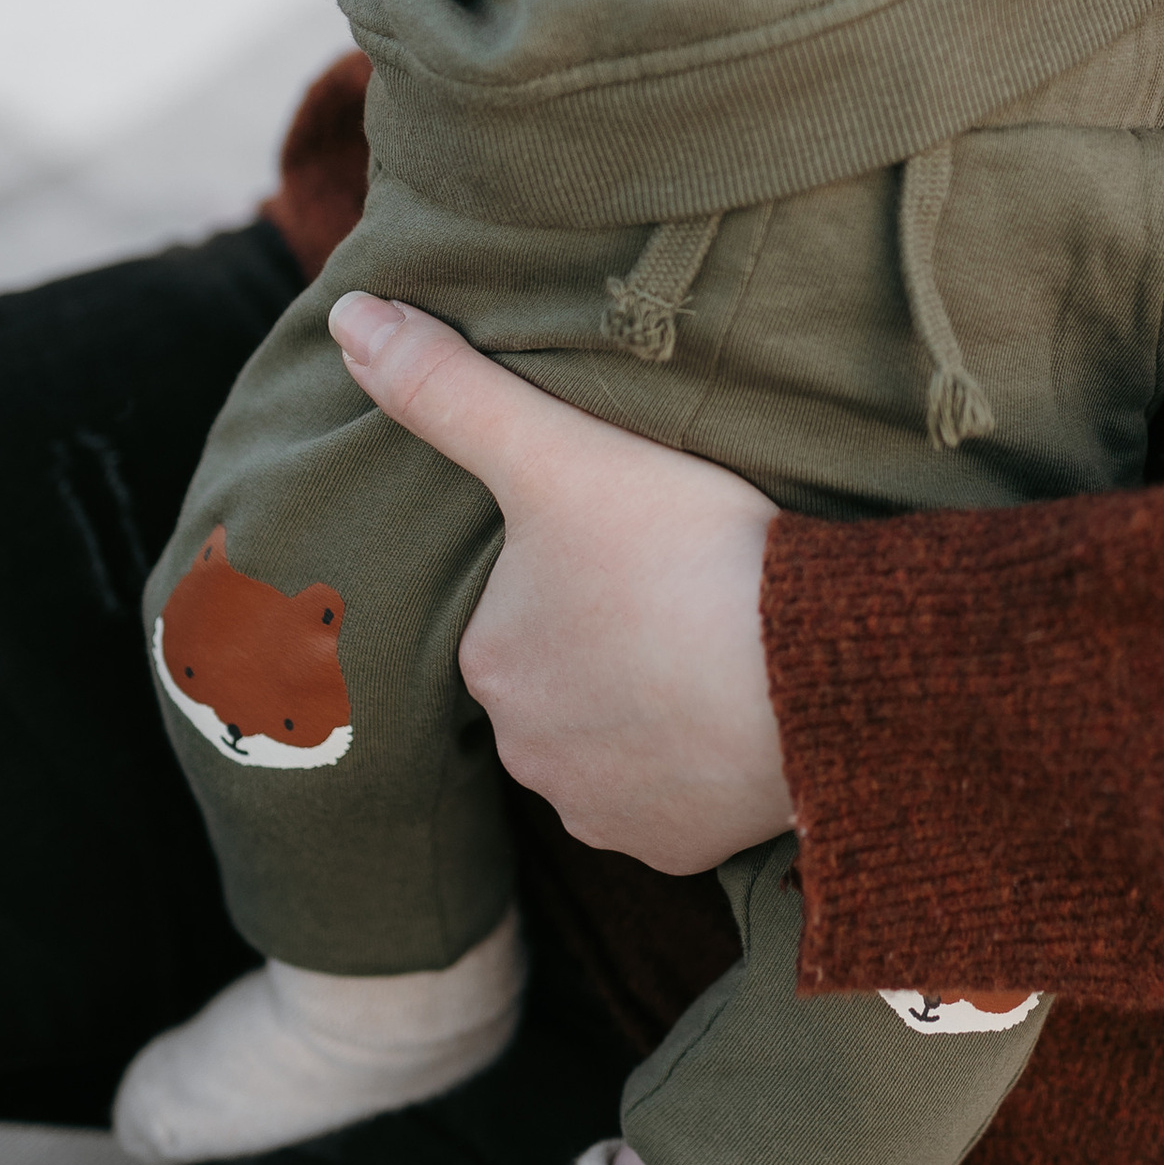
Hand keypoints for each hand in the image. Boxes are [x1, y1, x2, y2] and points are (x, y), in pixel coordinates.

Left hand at [327, 291, 793, 872]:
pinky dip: (700, 763)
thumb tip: (348, 318)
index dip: (571, 571)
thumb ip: (451, 390)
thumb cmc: (688, 553)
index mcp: (488, 659)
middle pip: (561, 679)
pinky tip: (742, 711)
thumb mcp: (559, 453)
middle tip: (680, 588)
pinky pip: (675, 801)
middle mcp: (527, 751)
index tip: (633, 543)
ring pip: (614, 742)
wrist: (815, 672)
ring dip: (652, 706)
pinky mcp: (678, 846)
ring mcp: (603, 808)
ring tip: (717, 645)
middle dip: (606, 644)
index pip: (513, 609)